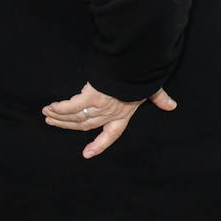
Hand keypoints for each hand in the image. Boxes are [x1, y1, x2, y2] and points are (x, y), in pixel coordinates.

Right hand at [42, 82, 176, 158]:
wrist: (137, 66)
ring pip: (76, 116)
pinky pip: (72, 106)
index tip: (87, 154)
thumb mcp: (152, 90)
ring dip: (60, 116)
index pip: (111, 134)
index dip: (100, 145)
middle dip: (67, 125)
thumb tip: (172, 106)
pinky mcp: (91, 95)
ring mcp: (101, 106)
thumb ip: (160, 98)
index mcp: (124, 114)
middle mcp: (111, 113)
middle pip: (85, 125)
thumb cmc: (143, 78)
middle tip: (52, 122)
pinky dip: (60, 108)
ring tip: (47, 114)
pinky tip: (50, 107)